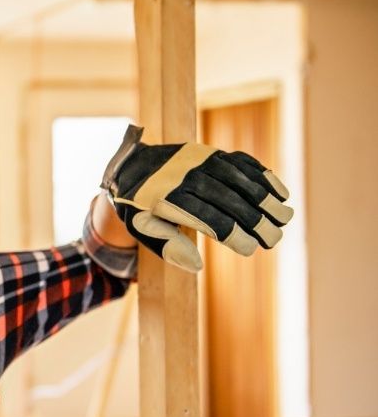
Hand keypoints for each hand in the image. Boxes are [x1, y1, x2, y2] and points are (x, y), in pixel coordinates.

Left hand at [100, 124, 293, 272]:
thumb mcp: (142, 229)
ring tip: (285, 217)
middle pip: (228, 199)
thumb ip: (167, 246)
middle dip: (255, 220)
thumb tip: (197, 266)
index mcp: (166, 199)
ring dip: (265, 197)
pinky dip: (262, 175)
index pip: (207, 219)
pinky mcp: (209, 151)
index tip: (251, 249)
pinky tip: (280, 192)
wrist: (130, 166)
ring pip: (239, 178)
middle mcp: (185, 176)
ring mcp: (199, 160)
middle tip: (275, 239)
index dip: (231, 234)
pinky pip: (240, 161)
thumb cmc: (140, 207)